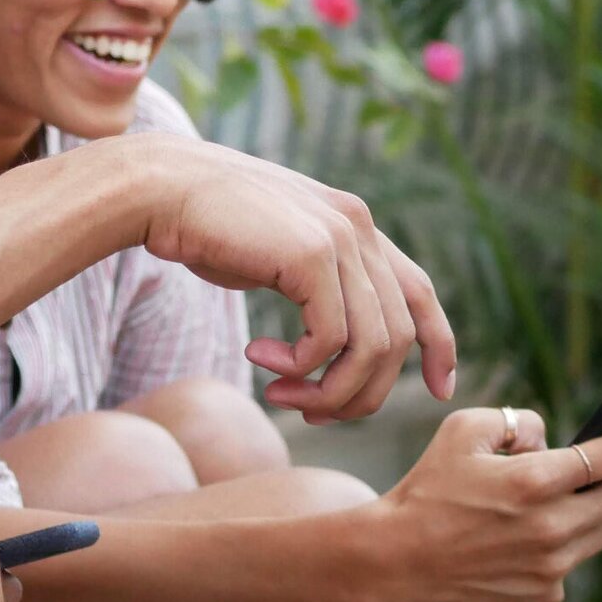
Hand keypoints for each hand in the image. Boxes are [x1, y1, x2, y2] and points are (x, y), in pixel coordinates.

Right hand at [122, 135, 457, 421]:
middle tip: (309, 411)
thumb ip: (313, 284)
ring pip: (371, 346)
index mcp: (353, 224)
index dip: (439, 343)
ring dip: (328, 389)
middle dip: (359, 391)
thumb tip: (333, 343)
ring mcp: (339, 238)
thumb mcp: (275, 254)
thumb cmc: (203, 226)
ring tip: (279, 393)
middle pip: (396, 337)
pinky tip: (257, 357)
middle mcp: (358, 227)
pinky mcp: (312, 255)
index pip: (419, 291)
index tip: (441, 388)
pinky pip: (330, 339)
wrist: (160, 189)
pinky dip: (299, 365)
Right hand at [366, 408, 601, 601]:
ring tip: (580, 492)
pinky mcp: (544, 592)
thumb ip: (516, 421)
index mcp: (532, 483)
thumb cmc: (427, 490)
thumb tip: (549, 436)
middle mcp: (550, 528)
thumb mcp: (462, 431)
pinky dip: (569, 540)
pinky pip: (575, 561)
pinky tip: (538, 530)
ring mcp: (551, 566)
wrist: (398, 555)